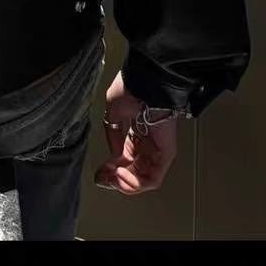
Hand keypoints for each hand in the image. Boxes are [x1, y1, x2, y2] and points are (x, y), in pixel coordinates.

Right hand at [94, 70, 177, 194]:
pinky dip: (135, 184)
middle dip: (115, 179)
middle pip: (132, 172)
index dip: (109, 169)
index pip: (124, 160)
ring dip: (124, 184)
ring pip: (142, 180)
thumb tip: (114, 156)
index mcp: (135, 133)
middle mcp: (146, 143)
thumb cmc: (131, 89)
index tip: (99, 173)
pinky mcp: (166, 154)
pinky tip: (120, 176)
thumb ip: (113, 137)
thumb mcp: (113, 113)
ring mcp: (156, 149)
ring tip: (112, 178)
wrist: (145, 81)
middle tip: (103, 178)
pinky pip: (153, 179)